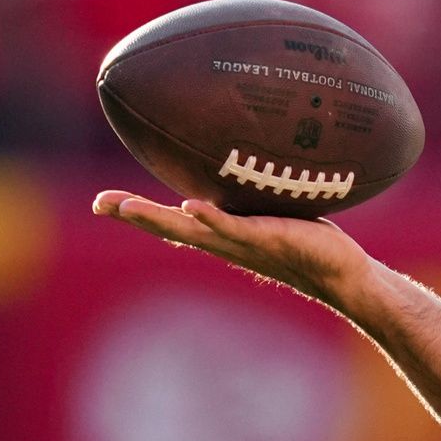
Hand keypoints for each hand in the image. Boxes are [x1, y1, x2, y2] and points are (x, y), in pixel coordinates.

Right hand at [92, 191, 372, 305]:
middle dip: (134, 216)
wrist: (340, 271)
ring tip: (127, 207)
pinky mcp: (267, 238)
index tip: (101, 202)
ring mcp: (243, 242)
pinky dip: (212, 218)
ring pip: (192, 231)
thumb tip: (244, 169)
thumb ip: (255, 199)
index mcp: (222, 234)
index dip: (136, 214)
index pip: (172, 223)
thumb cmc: (308, 240)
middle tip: (100, 203)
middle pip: (169, 229)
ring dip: (157, 219)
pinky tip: (190, 205)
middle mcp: (225, 241)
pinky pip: (234, 228)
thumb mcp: (273, 212)